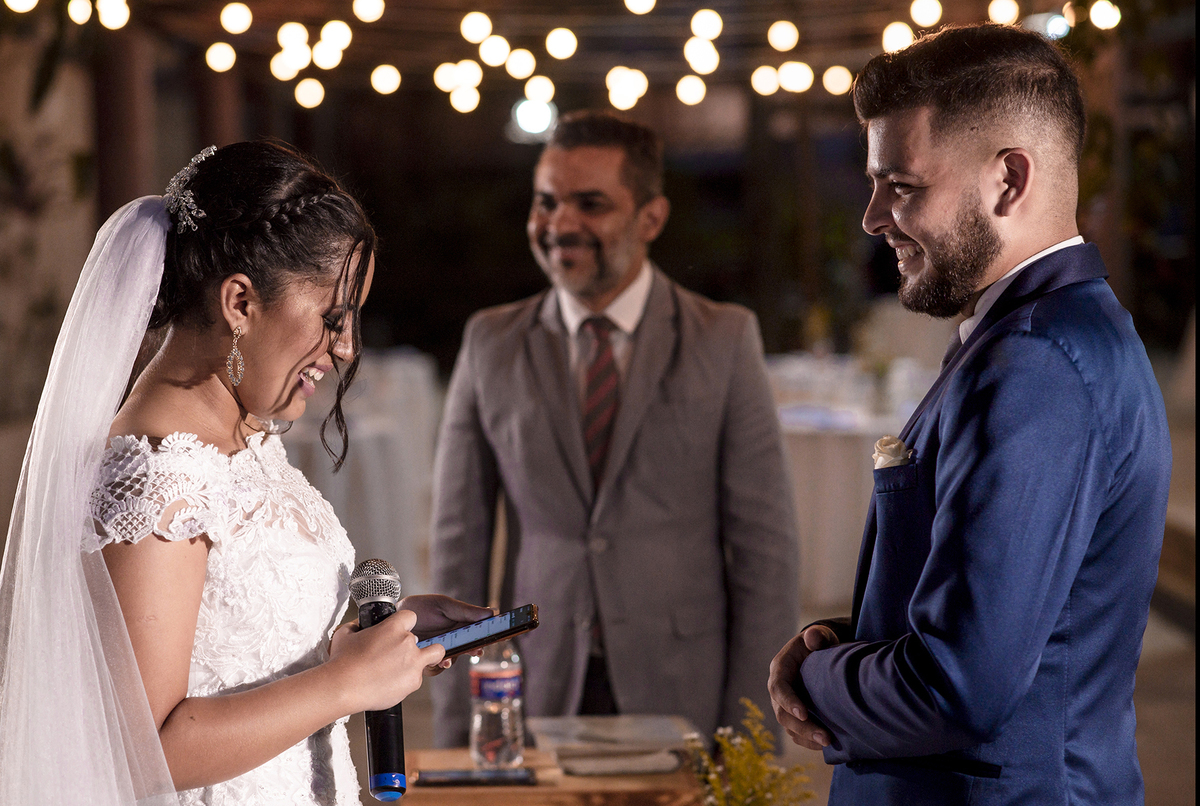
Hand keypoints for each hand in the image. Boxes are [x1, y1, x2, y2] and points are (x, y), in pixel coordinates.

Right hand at [328, 609, 444, 712]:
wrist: (343, 687)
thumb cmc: (342, 661)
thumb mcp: (346, 634)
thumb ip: (358, 626)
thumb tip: (360, 625)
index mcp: (393, 628)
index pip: (411, 616)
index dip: (406, 623)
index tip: (402, 630)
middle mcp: (407, 643)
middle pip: (424, 639)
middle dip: (415, 646)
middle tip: (402, 654)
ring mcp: (413, 663)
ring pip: (433, 656)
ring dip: (423, 660)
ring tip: (406, 668)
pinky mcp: (413, 682)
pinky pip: (417, 678)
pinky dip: (407, 681)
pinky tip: (392, 683)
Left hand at [398, 594, 494, 673]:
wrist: (394, 616)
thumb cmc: (420, 607)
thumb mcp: (445, 605)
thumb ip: (466, 611)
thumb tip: (491, 612)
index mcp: (461, 623)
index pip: (480, 630)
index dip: (489, 634)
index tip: (497, 636)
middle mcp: (453, 638)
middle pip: (470, 647)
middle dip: (475, 650)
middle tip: (478, 650)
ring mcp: (441, 649)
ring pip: (454, 658)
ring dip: (454, 659)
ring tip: (450, 658)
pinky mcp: (428, 659)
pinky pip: (438, 667)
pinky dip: (439, 665)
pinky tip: (438, 661)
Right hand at [768, 624, 838, 750]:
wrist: (820, 654)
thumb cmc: (819, 643)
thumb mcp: (819, 636)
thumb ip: (817, 636)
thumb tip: (812, 637)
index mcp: (780, 669)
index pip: (779, 688)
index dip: (789, 702)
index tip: (804, 714)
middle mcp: (778, 689)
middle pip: (782, 713)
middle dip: (802, 727)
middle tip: (825, 738)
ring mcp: (784, 704)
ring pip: (789, 726)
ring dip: (807, 737)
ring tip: (828, 743)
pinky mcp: (793, 715)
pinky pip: (796, 732)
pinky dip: (808, 741)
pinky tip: (826, 746)